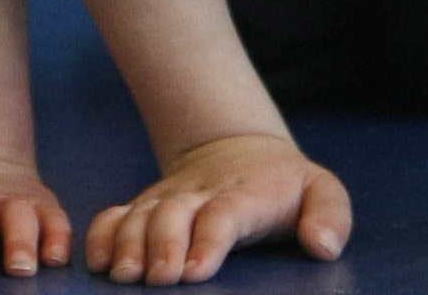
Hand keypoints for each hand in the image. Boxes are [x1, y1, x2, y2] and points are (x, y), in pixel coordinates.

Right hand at [85, 134, 348, 285]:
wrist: (239, 148)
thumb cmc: (285, 185)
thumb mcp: (321, 191)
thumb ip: (330, 214)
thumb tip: (322, 245)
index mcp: (243, 193)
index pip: (224, 213)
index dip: (208, 239)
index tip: (196, 270)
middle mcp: (198, 194)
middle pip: (173, 213)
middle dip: (161, 244)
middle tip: (156, 278)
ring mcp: (168, 199)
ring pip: (141, 215)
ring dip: (128, 243)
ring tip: (123, 274)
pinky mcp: (145, 207)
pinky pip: (116, 215)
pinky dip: (102, 233)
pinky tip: (97, 261)